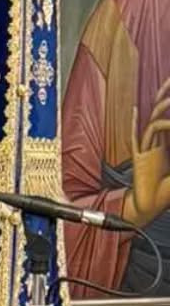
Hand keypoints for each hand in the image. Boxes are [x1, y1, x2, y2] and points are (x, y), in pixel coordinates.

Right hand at [124, 87, 169, 226]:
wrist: (149, 208)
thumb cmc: (165, 193)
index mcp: (166, 147)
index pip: (169, 121)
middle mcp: (156, 145)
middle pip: (161, 114)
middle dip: (166, 97)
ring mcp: (147, 150)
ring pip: (154, 124)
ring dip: (163, 110)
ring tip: (169, 100)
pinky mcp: (139, 159)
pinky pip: (137, 138)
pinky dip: (137, 124)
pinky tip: (138, 110)